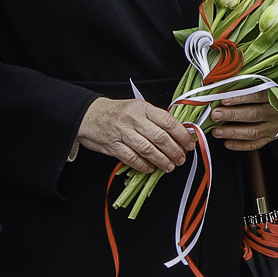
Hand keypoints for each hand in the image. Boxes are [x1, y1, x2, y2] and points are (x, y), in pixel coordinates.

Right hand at [77, 97, 197, 173]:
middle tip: (181, 159)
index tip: (189, 144)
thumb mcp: (137, 107)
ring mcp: (122, 133)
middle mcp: (133, 119)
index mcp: (142, 107)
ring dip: (162, 161)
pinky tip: (151, 168)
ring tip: (169, 166)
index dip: (182, 135)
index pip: (168, 122)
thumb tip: (178, 133)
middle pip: (160, 138)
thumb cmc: (116, 112)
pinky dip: (144, 166)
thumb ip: (155, 118)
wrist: (88, 115)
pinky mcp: (113, 146)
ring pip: (148, 150)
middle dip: (174, 151)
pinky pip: (132, 159)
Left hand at [207, 90, 277, 152]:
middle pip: (253, 114)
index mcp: (273, 96)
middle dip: (232, 115)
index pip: (257, 96)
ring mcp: (273, 127)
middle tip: (216, 115)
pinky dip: (240, 145)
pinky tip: (227, 143)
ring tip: (217, 131)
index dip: (240, 98)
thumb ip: (245, 88)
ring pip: (253, 132)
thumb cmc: (267, 96)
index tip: (224, 99)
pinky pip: (255, 144)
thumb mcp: (260, 87)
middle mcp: (274, 112)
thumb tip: (222, 91)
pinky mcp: (270, 137)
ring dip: (233, 132)